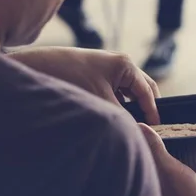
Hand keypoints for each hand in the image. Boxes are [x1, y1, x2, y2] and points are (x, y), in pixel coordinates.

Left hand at [9, 47, 159, 123]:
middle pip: (142, 89)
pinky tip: (112, 118)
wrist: (38, 68)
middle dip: (145, 107)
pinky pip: (115, 92)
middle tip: (148, 128)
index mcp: (126, 65)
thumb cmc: (72, 79)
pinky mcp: (96, 75)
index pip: (148, 91)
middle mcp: (120, 64)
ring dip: (131, 107)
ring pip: (128, 91)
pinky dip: (118, 104)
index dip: (153, 111)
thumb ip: (121, 117)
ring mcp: (108, 68)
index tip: (156, 129)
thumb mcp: (101, 102)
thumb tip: (135, 132)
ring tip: (131, 126)